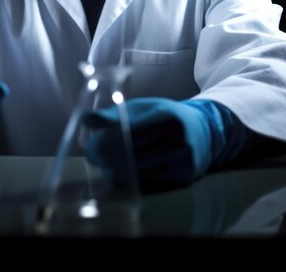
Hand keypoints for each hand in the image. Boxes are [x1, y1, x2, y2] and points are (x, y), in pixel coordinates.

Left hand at [82, 97, 216, 189]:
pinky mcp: (185, 178)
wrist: (204, 131)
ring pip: (138, 172)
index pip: (127, 133)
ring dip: (114, 170)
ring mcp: (183, 161)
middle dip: (106, 158)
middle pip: (131, 155)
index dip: (105, 141)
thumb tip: (85, 119)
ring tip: (105, 163)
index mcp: (166, 116)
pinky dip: (131, 178)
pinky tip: (123, 170)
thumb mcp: (143, 108)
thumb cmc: (166, 116)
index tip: (91, 144)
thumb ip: (114, 115)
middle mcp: (178, 140)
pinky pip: (149, 182)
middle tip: (93, 156)